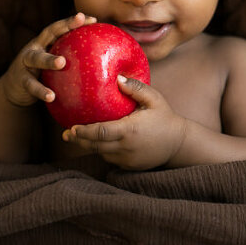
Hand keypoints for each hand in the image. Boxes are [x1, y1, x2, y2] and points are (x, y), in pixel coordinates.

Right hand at [0, 12, 96, 106]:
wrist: (14, 88)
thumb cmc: (43, 73)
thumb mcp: (55, 62)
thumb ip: (72, 59)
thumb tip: (106, 66)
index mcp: (45, 42)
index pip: (60, 28)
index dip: (74, 21)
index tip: (92, 19)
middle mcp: (35, 48)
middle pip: (48, 34)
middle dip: (64, 27)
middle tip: (79, 22)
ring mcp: (26, 63)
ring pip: (36, 58)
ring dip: (49, 59)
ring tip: (62, 62)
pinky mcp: (21, 80)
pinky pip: (31, 85)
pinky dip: (41, 90)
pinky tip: (51, 96)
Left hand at [62, 76, 187, 169]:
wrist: (179, 143)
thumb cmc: (165, 117)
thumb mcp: (154, 99)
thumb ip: (136, 88)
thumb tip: (117, 78)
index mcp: (130, 130)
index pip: (100, 133)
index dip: (83, 132)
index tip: (71, 128)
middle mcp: (126, 147)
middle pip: (95, 146)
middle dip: (79, 140)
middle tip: (66, 134)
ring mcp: (127, 159)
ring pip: (102, 153)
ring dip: (91, 146)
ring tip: (79, 136)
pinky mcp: (129, 166)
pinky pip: (111, 158)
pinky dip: (104, 150)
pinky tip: (99, 142)